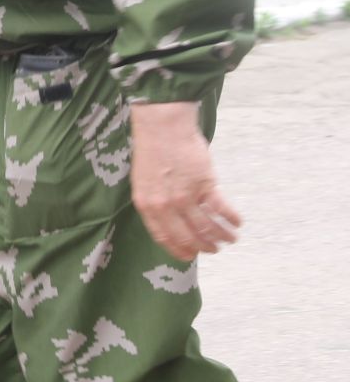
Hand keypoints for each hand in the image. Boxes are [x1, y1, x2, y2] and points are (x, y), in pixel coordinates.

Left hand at [130, 100, 241, 259]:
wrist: (162, 125)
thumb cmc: (153, 150)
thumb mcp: (144, 180)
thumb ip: (155, 202)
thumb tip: (171, 221)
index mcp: (146, 204)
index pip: (164, 237)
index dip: (179, 250)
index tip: (190, 256)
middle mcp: (165, 205)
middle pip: (188, 237)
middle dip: (203, 247)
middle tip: (214, 250)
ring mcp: (185, 196)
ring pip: (207, 228)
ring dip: (222, 236)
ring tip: (230, 239)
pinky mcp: (205, 185)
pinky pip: (222, 209)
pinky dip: (232, 219)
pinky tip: (238, 222)